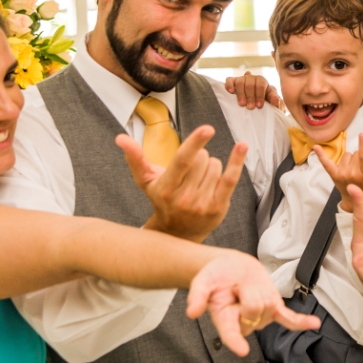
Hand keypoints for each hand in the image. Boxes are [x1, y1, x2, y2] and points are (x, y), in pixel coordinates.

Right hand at [116, 127, 246, 242]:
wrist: (177, 233)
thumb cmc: (161, 200)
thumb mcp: (146, 181)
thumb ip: (134, 158)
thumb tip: (120, 138)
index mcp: (166, 188)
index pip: (183, 161)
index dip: (195, 143)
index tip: (208, 128)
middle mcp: (184, 198)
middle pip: (202, 159)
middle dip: (199, 157)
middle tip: (191, 172)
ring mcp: (202, 204)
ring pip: (215, 166)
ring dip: (211, 166)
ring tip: (200, 181)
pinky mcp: (218, 208)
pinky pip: (230, 179)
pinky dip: (237, 161)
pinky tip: (242, 146)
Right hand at [186, 251, 319, 356]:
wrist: (229, 267)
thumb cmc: (215, 276)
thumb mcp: (202, 281)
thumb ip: (197, 296)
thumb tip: (192, 312)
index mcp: (224, 319)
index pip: (230, 333)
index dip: (236, 341)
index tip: (242, 350)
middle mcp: (244, 322)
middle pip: (254, 310)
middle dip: (248, 292)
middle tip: (236, 286)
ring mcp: (261, 317)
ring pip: (269, 306)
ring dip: (259, 290)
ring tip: (246, 286)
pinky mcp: (274, 309)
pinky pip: (289, 320)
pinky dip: (302, 323)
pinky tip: (313, 324)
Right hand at [224, 70, 283, 111]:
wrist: (255, 101)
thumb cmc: (264, 101)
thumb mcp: (271, 100)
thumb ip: (274, 99)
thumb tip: (276, 100)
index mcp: (261, 81)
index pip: (260, 85)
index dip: (260, 95)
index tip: (259, 106)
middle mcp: (251, 78)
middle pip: (250, 84)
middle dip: (250, 96)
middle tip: (250, 107)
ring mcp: (241, 79)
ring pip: (240, 82)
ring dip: (241, 94)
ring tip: (242, 104)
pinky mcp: (232, 82)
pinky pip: (229, 80)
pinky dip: (229, 85)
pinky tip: (231, 92)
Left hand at [316, 133, 362, 212]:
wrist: (355, 201)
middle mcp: (353, 175)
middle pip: (355, 154)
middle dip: (359, 157)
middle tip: (361, 168)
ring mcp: (342, 174)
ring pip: (346, 155)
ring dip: (350, 159)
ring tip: (353, 169)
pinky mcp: (334, 174)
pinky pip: (326, 162)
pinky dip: (321, 155)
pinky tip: (315, 147)